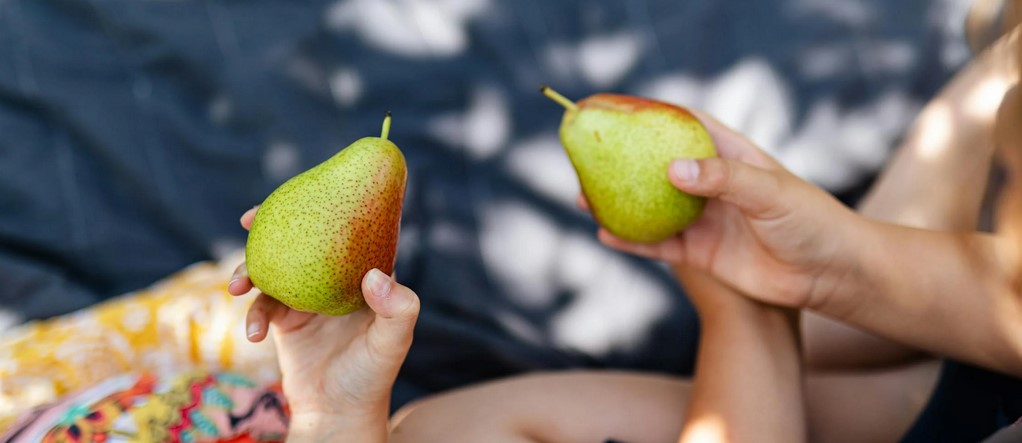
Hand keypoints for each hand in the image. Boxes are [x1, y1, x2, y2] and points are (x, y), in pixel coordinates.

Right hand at [228, 207, 418, 438]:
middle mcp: (334, 281)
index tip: (302, 189)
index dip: (329, 204)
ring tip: (237, 285)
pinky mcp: (284, 320)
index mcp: (364, 276)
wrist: (338, 414)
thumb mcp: (392, 344)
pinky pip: (262, 307)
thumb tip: (375, 274)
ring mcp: (306, 298)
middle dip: (272, 225)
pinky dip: (254, 316)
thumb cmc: (372, 377)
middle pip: (301, 241)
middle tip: (248, 217)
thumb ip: (396, 309)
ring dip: (249, 270)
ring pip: (273, 270)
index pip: (349, 230)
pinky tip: (254, 334)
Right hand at [590, 111, 862, 308]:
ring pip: (651, 207)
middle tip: (587, 156)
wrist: (829, 275)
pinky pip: (658, 245)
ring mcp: (704, 219)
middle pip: (657, 167)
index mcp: (731, 155)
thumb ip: (723, 179)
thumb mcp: (770, 191)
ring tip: (583, 196)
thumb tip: (672, 169)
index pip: (685, 124)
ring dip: (618, 203)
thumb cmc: (811, 220)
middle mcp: (712, 184)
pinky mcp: (701, 253)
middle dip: (622, 161)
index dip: (651, 113)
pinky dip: (631, 240)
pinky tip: (605, 234)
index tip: (614, 109)